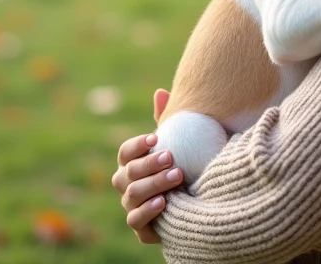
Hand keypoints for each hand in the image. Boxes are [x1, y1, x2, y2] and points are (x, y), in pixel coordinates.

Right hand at [112, 90, 182, 243]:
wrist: (195, 201)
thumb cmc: (183, 165)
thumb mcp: (179, 142)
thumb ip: (167, 121)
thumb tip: (160, 92)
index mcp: (131, 163)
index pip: (125, 152)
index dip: (137, 145)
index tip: (155, 138)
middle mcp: (126, 184)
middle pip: (128, 173)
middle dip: (148, 164)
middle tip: (171, 157)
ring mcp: (130, 206)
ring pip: (132, 195)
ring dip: (153, 184)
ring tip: (176, 176)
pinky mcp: (141, 228)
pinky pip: (136, 220)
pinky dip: (147, 211)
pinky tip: (164, 202)